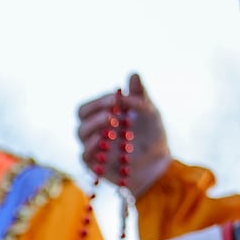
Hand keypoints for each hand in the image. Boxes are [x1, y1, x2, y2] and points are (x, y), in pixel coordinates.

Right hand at [77, 74, 170, 196]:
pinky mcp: (95, 166)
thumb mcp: (150, 113)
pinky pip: (84, 155)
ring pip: (80, 133)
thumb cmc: (153, 137)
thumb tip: (133, 74)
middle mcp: (95, 131)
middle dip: (94, 110)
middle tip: (112, 109)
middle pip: (80, 116)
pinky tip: (102, 139)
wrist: (158, 165)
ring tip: (111, 120)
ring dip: (94, 124)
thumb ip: (140, 95)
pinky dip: (91, 145)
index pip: (90, 105)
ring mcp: (94, 148)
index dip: (100, 100)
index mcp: (104, 116)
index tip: (116, 98)